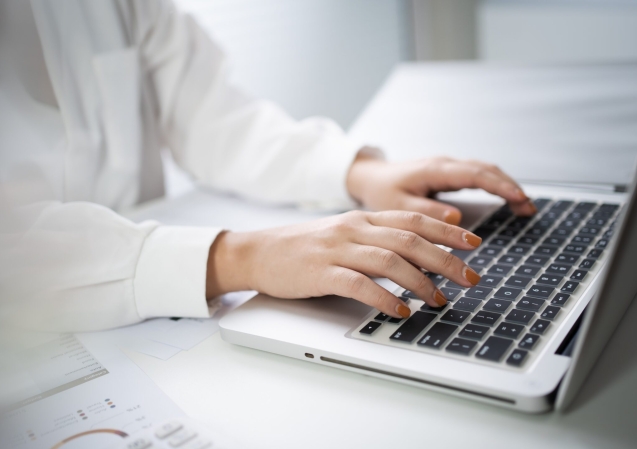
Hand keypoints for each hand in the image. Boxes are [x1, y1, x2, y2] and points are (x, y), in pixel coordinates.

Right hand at [206, 211, 483, 318]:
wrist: (258, 252)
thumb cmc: (303, 247)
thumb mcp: (342, 234)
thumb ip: (375, 240)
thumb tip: (414, 257)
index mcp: (361, 218)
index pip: (413, 220)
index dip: (447, 230)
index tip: (473, 243)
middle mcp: (354, 229)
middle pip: (409, 240)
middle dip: (445, 259)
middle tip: (471, 278)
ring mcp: (337, 249)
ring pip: (389, 260)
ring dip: (420, 281)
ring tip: (440, 300)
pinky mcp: (321, 272)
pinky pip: (359, 284)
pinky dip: (384, 298)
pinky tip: (400, 311)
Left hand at [346, 152, 536, 223]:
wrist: (370, 177)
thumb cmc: (382, 191)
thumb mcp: (397, 206)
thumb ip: (424, 212)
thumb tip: (455, 217)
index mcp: (434, 170)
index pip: (475, 175)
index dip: (499, 186)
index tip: (519, 198)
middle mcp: (445, 164)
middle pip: (486, 170)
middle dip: (511, 186)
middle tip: (529, 207)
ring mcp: (448, 167)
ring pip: (485, 170)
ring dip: (507, 185)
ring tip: (525, 206)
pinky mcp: (448, 173)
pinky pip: (478, 175)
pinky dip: (496, 184)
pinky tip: (507, 198)